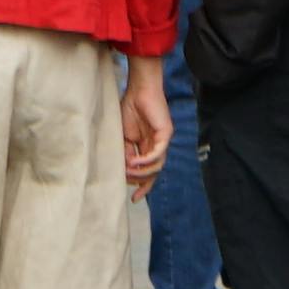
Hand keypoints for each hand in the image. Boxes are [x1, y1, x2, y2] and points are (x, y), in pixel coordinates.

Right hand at [119, 56, 170, 193]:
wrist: (138, 90)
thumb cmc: (129, 109)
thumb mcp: (123, 136)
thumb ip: (125, 152)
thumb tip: (125, 170)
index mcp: (147, 148)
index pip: (148, 173)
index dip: (142, 187)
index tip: (133, 199)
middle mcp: (157, 148)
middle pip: (153, 173)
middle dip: (140, 182)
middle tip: (126, 180)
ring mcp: (163, 142)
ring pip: (157, 166)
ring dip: (141, 171)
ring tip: (128, 168)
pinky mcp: (165, 134)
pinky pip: (158, 153)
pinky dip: (146, 160)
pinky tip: (135, 162)